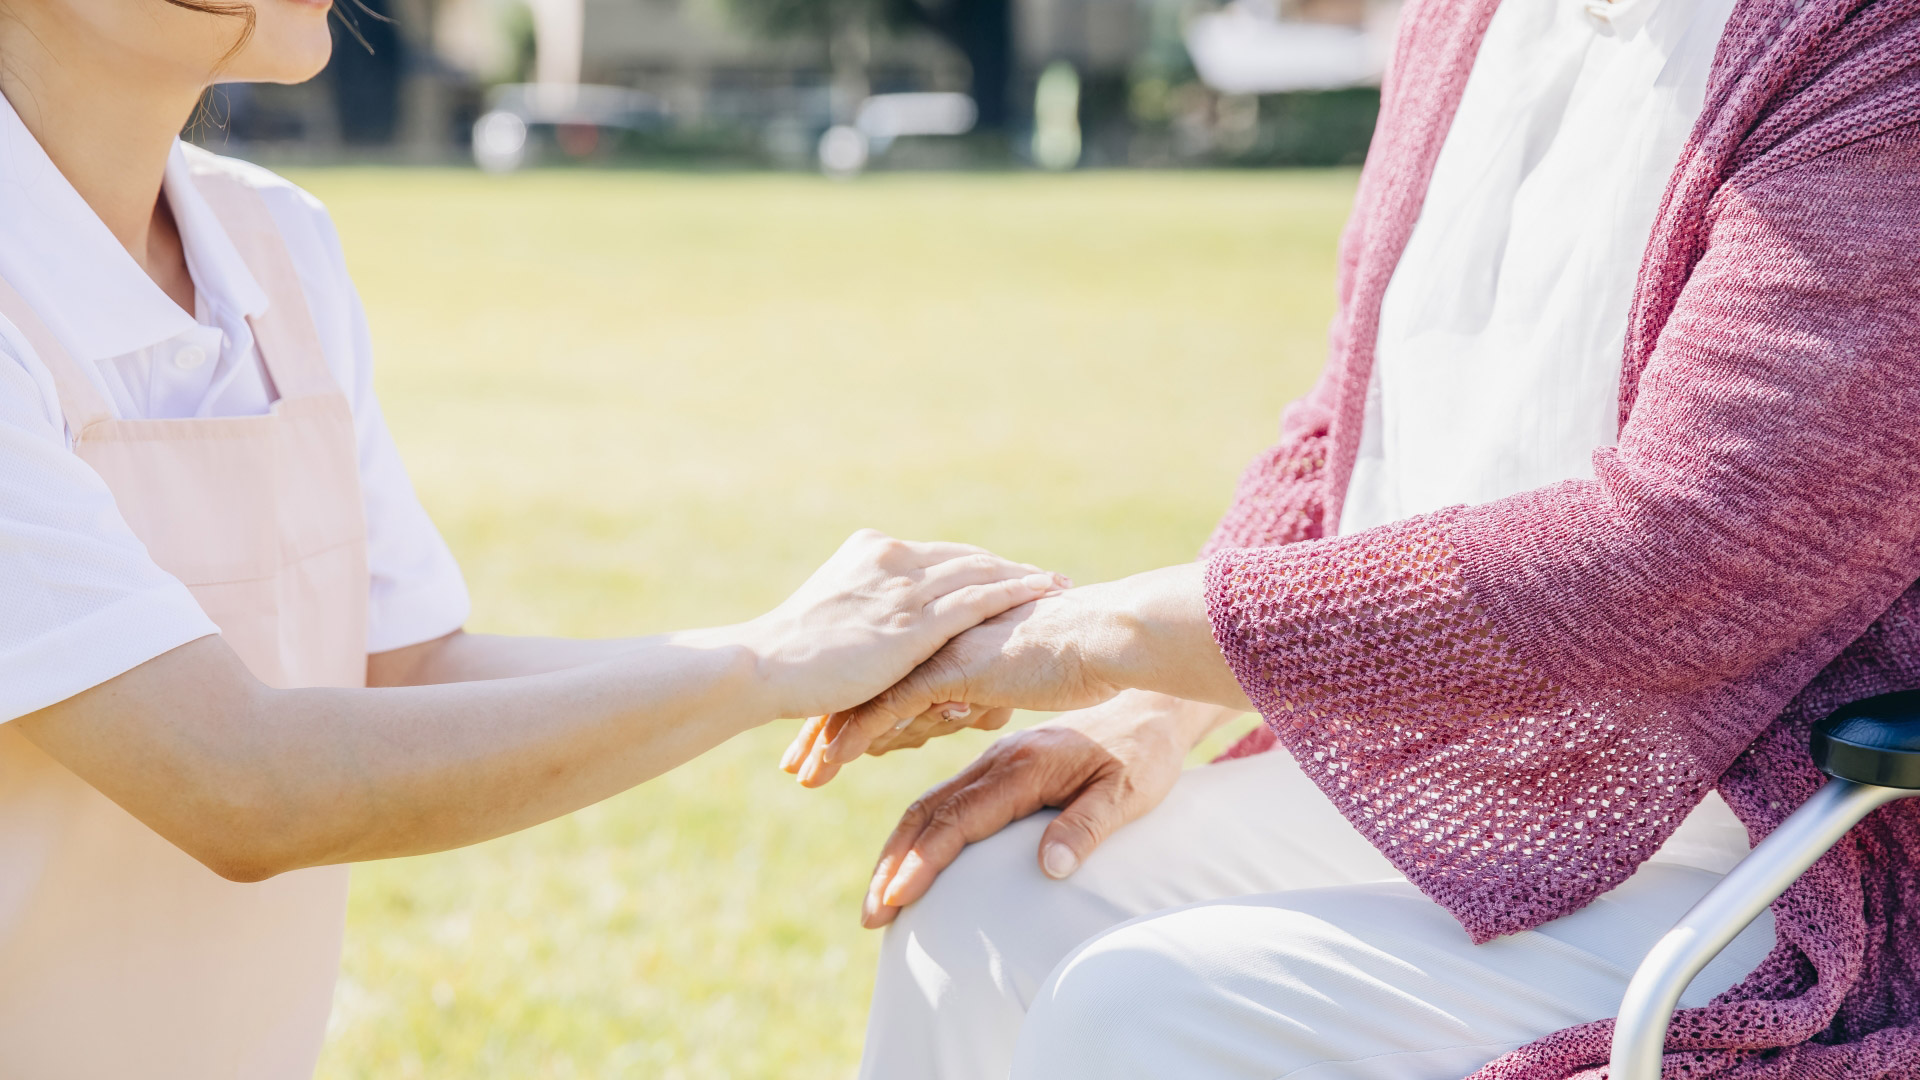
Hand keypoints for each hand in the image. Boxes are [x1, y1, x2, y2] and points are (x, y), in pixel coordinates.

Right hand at [742, 530, 1066, 719]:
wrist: (764, 666)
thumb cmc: (788, 658)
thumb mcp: (829, 619)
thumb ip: (861, 614)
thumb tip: (878, 635)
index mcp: (870, 552)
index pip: (939, 556)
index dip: (977, 565)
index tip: (1008, 571)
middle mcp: (891, 558)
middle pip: (966, 559)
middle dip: (1008, 569)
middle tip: (1048, 577)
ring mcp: (904, 587)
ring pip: (980, 573)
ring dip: (1024, 578)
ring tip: (1059, 585)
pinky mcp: (914, 621)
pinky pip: (978, 599)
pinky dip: (1015, 592)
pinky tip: (1044, 594)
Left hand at [783, 587, 1123, 785]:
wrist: (1109, 637)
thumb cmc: (1079, 658)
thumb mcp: (1014, 677)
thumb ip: (979, 688)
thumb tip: (958, 704)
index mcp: (944, 638)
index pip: (882, 671)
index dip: (849, 705)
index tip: (818, 737)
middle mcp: (933, 640)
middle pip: (863, 683)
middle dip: (824, 724)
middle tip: (793, 763)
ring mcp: (939, 650)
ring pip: (868, 695)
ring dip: (830, 737)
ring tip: (802, 774)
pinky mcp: (951, 667)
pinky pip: (891, 704)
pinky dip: (857, 733)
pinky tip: (830, 760)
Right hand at [856, 692, 1240, 927]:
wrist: (1149, 706)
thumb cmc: (1143, 755)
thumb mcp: (1128, 792)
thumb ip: (1087, 826)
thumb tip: (1050, 870)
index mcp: (1025, 766)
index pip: (959, 819)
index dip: (923, 861)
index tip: (897, 899)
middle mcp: (999, 759)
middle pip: (929, 812)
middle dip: (894, 863)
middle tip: (872, 916)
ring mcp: (994, 760)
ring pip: (930, 804)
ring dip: (899, 850)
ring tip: (879, 898)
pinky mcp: (998, 765)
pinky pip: (946, 799)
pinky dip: (918, 832)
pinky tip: (910, 861)